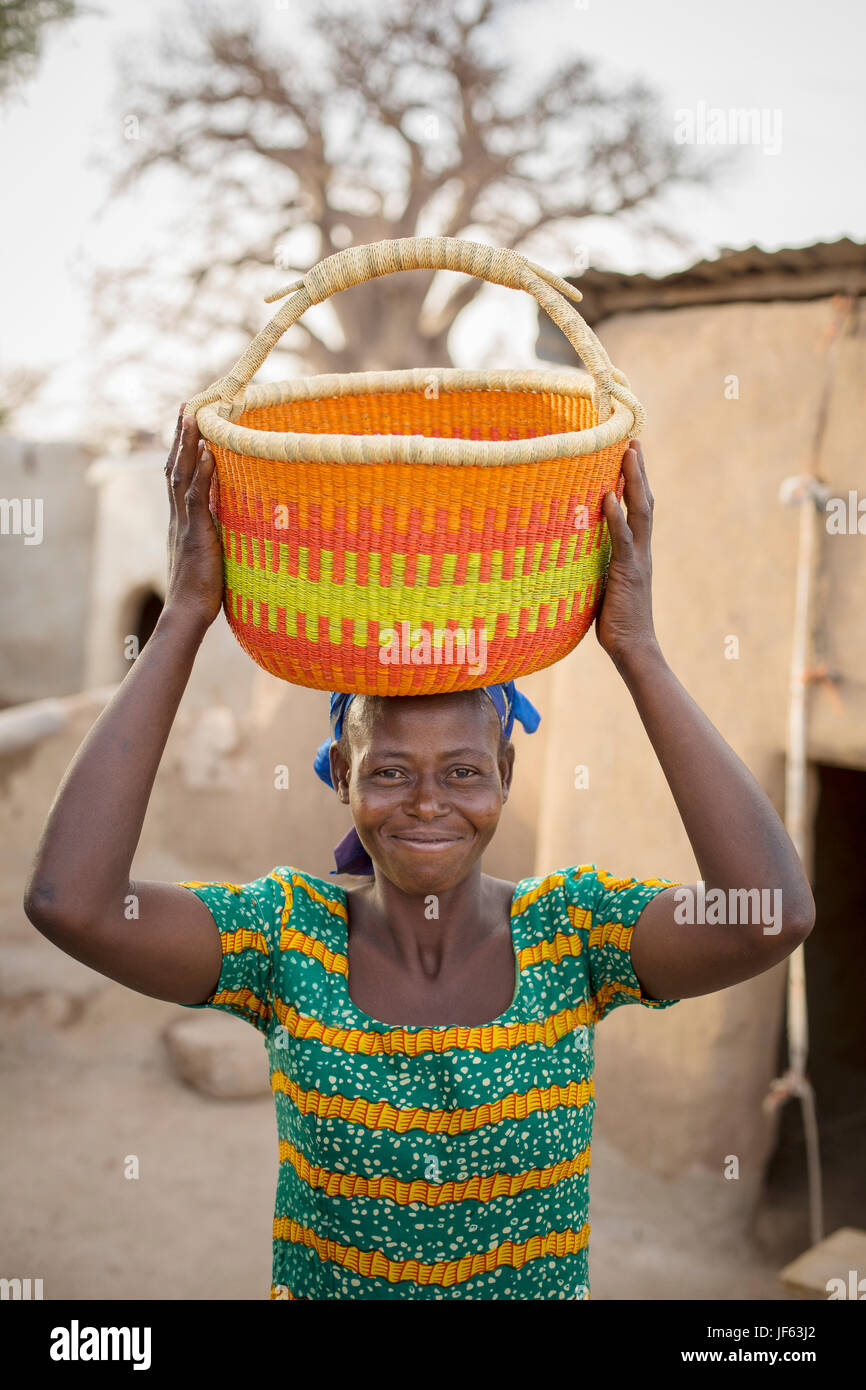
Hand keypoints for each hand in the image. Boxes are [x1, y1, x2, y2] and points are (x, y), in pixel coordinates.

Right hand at [162, 405, 223, 631]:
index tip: (188, 424)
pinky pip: (196, 495)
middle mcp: (178, 517)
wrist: (188, 613)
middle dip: (181, 435)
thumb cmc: (203, 592)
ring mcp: (184, 523)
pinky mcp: (195, 532)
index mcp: (182, 521)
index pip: (179, 477)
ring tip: (195, 413)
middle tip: (187, 404)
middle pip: (175, 466)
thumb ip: (217, 535)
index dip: (183, 450)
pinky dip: (202, 470)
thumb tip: (230, 523)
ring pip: (182, 473)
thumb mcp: (212, 555)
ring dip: (188, 442)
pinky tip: (209, 449)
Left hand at [595, 439, 660, 669]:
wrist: (633, 647)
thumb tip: (580, 552)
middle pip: (644, 502)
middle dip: (639, 471)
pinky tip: (607, 497)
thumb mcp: (605, 584)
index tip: (631, 455)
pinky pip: (622, 540)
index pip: (639, 509)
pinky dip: (615, 517)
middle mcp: (641, 550)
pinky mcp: (627, 573)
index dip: (637, 482)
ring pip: (639, 512)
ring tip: (627, 454)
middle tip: (632, 441)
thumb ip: (600, 564)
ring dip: (633, 482)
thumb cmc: (615, 620)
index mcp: (637, 552)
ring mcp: (637, 560)